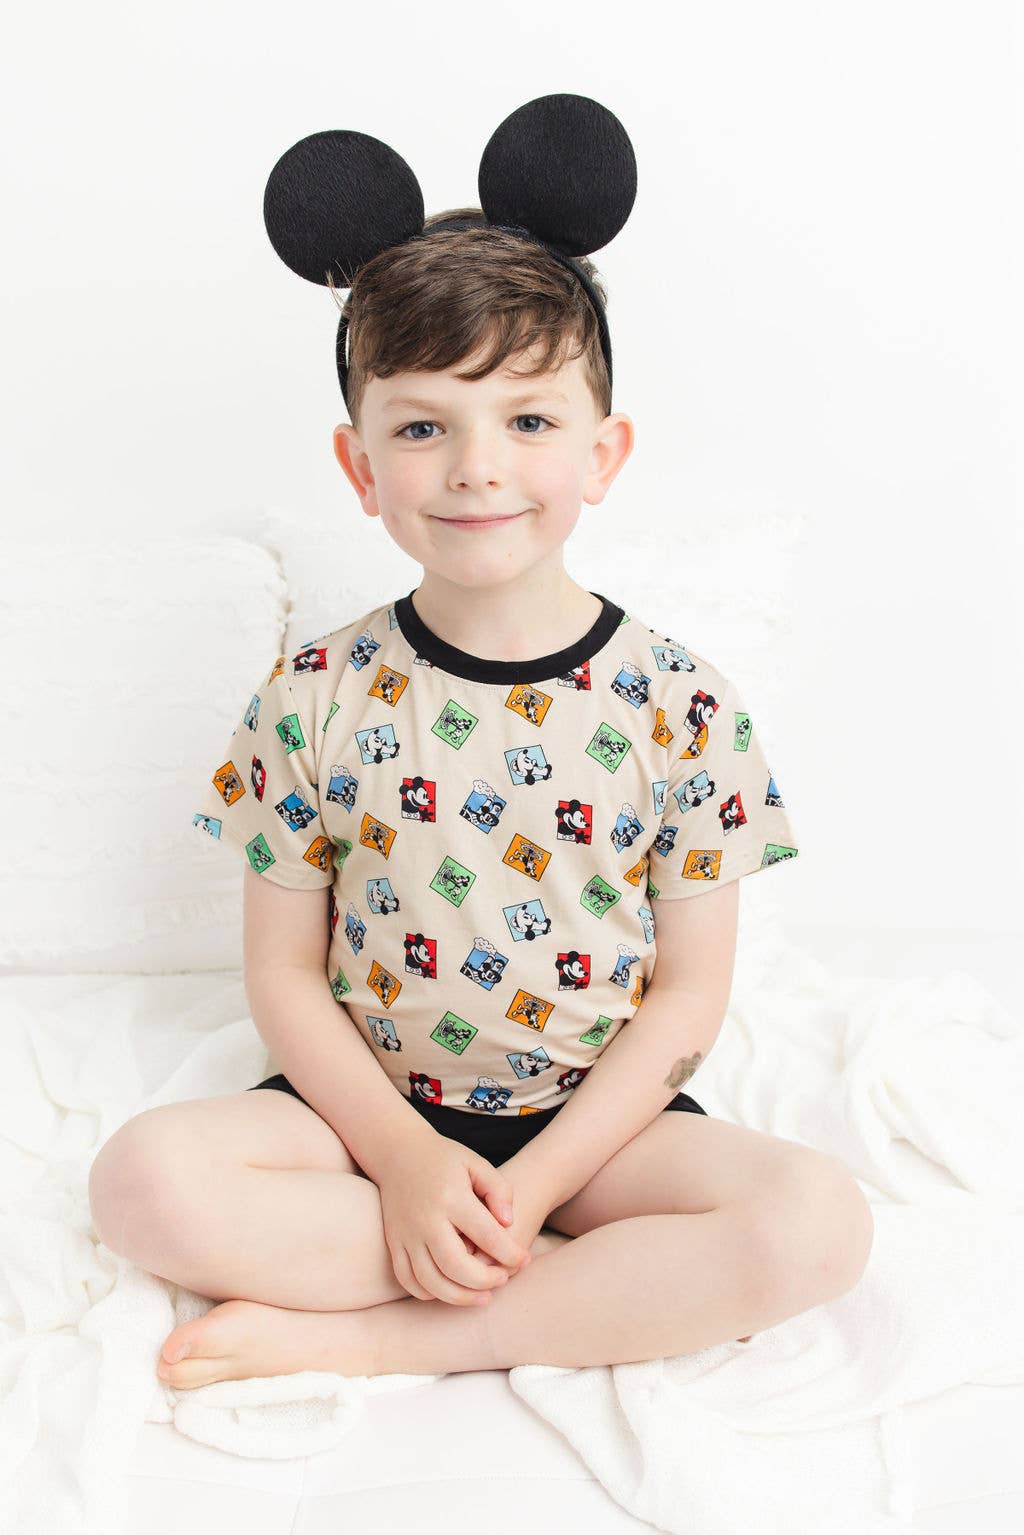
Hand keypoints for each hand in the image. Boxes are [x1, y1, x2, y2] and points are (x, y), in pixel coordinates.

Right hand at [376, 1133, 534, 1306]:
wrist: (398, 1153)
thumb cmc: (444, 1159)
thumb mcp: (476, 1164)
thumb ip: (498, 1190)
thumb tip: (509, 1222)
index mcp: (451, 1197)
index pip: (487, 1235)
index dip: (511, 1253)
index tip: (525, 1258)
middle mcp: (426, 1219)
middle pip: (456, 1266)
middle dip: (485, 1281)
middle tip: (503, 1280)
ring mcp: (406, 1234)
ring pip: (431, 1281)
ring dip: (459, 1297)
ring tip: (482, 1296)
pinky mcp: (393, 1243)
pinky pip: (408, 1280)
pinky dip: (430, 1293)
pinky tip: (450, 1290)